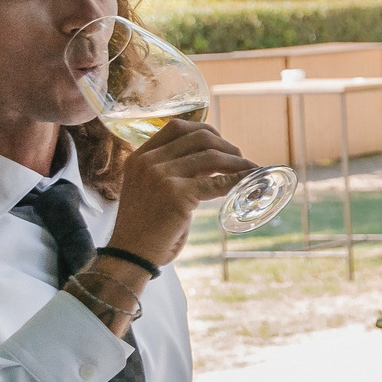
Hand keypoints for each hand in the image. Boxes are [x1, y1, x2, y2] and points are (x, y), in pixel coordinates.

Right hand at [107, 118, 256, 265]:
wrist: (130, 254)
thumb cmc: (146, 225)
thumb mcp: (152, 188)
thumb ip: (176, 169)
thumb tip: (216, 157)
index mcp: (139, 157)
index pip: (176, 127)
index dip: (205, 130)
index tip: (221, 143)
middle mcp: (147, 162)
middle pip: (199, 137)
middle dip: (226, 145)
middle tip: (240, 159)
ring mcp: (160, 176)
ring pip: (212, 157)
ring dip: (238, 162)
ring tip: (251, 170)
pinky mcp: (176, 195)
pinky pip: (218, 183)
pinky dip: (240, 179)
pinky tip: (252, 181)